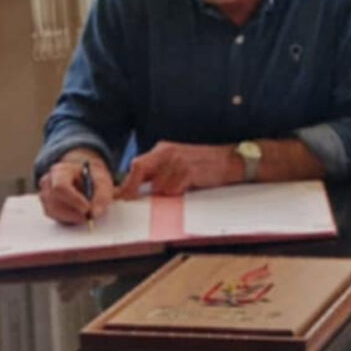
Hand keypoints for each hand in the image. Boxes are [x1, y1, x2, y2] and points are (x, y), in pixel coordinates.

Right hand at [40, 149, 113, 223]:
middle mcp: (48, 181)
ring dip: (70, 216)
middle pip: (53, 200)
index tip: (87, 209)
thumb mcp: (103, 184)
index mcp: (61, 171)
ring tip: (85, 215)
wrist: (85, 179)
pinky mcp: (46, 206)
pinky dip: (66, 218)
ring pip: (52, 210)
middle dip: (72, 211)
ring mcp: (44, 194)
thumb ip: (101, 197)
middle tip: (88, 217)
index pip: (61, 186)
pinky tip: (77, 214)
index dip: (73, 199)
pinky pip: (53, 216)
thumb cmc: (93, 180)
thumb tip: (94, 213)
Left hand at [118, 141, 234, 197]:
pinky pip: (173, 190)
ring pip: (158, 186)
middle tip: (129, 200)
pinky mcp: (188, 170)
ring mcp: (178, 160)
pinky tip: (188, 187)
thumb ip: (159, 172)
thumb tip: (138, 187)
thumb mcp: (178, 162)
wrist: (230, 161)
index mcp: (163, 149)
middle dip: (132, 187)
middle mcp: (168, 152)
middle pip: (139, 169)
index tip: (120, 195)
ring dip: (165, 193)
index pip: (138, 165)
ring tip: (179, 188)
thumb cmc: (204, 164)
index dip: (127, 182)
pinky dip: (177, 193)